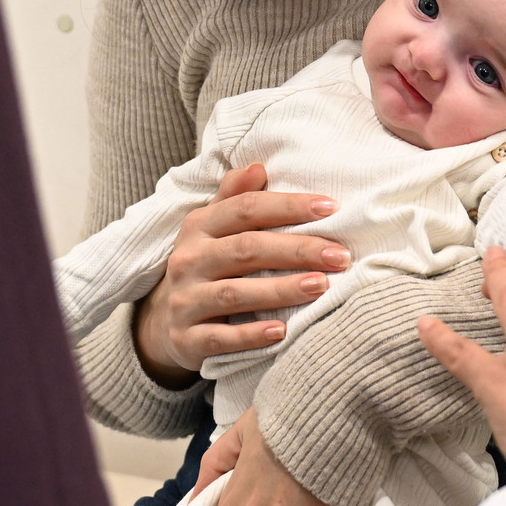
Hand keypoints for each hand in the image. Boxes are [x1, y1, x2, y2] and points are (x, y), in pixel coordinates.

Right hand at [133, 163, 349, 387]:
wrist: (166, 321)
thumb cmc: (208, 265)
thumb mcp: (214, 227)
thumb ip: (235, 197)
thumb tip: (259, 166)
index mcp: (199, 226)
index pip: (247, 207)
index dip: (289, 206)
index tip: (332, 208)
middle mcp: (188, 260)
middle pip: (247, 248)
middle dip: (298, 250)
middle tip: (340, 255)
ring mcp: (184, 300)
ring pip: (235, 293)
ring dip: (281, 290)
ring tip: (321, 286)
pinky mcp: (185, 339)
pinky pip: (220, 338)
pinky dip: (251, 335)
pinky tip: (282, 331)